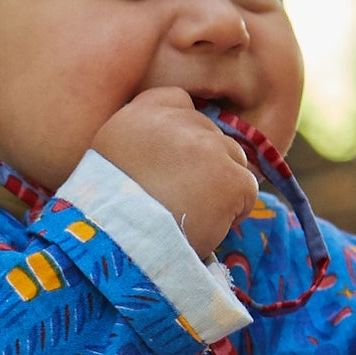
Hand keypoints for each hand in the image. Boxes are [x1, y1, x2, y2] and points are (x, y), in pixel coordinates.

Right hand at [92, 87, 259, 258]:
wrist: (116, 252)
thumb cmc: (109, 223)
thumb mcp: (108, 170)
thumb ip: (138, 149)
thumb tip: (175, 159)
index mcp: (133, 119)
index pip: (178, 102)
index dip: (184, 132)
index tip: (174, 163)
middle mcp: (170, 123)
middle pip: (209, 132)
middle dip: (202, 164)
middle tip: (179, 200)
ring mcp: (204, 147)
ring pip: (232, 158)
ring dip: (219, 186)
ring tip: (190, 215)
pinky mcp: (228, 177)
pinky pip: (247, 189)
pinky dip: (234, 211)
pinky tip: (208, 227)